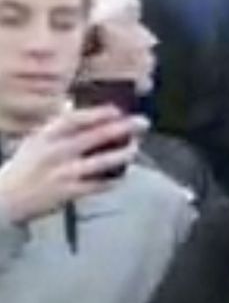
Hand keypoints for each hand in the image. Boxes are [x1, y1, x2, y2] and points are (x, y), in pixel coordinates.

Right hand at [0, 107, 145, 225]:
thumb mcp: (35, 142)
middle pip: (94, 137)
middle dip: (122, 128)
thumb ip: (57, 127)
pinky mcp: (70, 192)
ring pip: (101, 161)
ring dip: (123, 154)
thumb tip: (74, 105)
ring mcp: (64, 173)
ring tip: (134, 149)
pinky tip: (123, 175)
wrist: (6, 198)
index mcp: (45, 136)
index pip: (74, 119)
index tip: (117, 110)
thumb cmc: (24, 167)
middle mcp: (55, 152)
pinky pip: (99, 185)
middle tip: (142, 123)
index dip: (98, 113)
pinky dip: (113, 179)